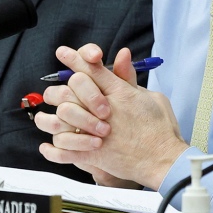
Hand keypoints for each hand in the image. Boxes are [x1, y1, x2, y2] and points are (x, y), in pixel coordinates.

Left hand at [34, 44, 187, 188]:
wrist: (164, 159)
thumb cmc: (162, 130)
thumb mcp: (154, 97)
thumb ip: (131, 78)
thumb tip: (122, 56)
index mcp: (122, 93)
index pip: (93, 69)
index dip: (76, 58)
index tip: (63, 53)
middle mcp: (107, 108)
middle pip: (73, 87)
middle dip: (65, 87)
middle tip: (62, 92)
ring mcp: (97, 131)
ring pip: (62, 115)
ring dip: (55, 117)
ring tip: (54, 120)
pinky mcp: (93, 153)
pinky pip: (62, 150)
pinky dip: (52, 150)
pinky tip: (48, 147)